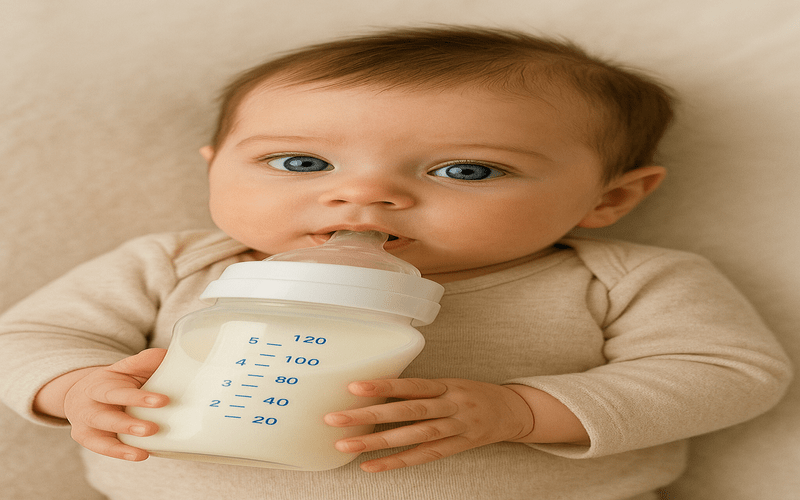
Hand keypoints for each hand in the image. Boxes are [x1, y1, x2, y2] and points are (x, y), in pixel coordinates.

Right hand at [63, 348, 168, 460]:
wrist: (82, 395)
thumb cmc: (113, 382)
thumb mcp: (124, 368)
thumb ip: (144, 362)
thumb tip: (167, 355)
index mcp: (98, 386)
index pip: (116, 393)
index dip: (139, 398)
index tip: (163, 401)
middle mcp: (89, 407)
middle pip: (106, 418)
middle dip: (129, 424)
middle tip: (153, 428)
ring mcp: (87, 426)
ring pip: (103, 437)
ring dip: (124, 444)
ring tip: (145, 448)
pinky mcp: (89, 440)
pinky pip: (104, 449)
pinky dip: (121, 453)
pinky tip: (141, 455)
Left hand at [323, 378, 533, 471]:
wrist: (513, 411)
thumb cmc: (473, 394)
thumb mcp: (450, 383)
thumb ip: (421, 390)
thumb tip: (379, 392)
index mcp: (446, 385)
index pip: (411, 385)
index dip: (384, 386)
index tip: (354, 387)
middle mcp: (451, 405)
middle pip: (407, 411)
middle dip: (369, 415)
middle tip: (335, 418)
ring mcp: (456, 428)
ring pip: (413, 436)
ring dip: (376, 442)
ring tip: (345, 445)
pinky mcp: (458, 447)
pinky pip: (424, 457)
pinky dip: (396, 462)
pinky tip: (370, 466)